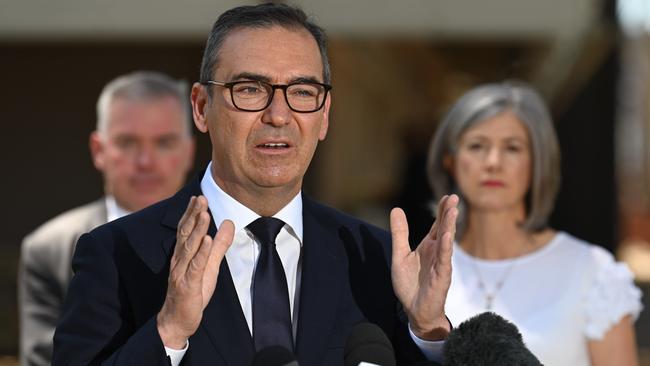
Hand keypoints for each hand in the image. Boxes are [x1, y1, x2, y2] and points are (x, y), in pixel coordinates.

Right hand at [157, 196, 233, 347]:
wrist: (178, 321)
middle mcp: (179, 261)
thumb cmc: (193, 292)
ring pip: (189, 248)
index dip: (191, 213)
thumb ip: (219, 246)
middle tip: (201, 198)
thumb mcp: (210, 266)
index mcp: (182, 255)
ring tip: (204, 213)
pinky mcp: (188, 285)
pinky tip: (207, 240)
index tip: (198, 197)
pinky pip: (196, 266)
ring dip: (197, 230)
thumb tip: (228, 223)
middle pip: (185, 234)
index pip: (185, 230)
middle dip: (193, 215)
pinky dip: (202, 253)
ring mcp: (182, 273)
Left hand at [390, 194, 457, 340]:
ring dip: (449, 225)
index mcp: (428, 246)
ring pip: (446, 240)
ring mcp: (441, 263)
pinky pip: (444, 259)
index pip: (436, 224)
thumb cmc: (410, 284)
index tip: (445, 196)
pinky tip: (446, 235)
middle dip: (448, 213)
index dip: (441, 211)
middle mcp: (436, 252)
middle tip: (453, 197)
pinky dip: (445, 247)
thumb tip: (396, 209)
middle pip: (443, 228)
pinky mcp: (441, 276)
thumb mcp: (400, 255)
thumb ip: (399, 233)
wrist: (415, 311)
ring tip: (453, 210)